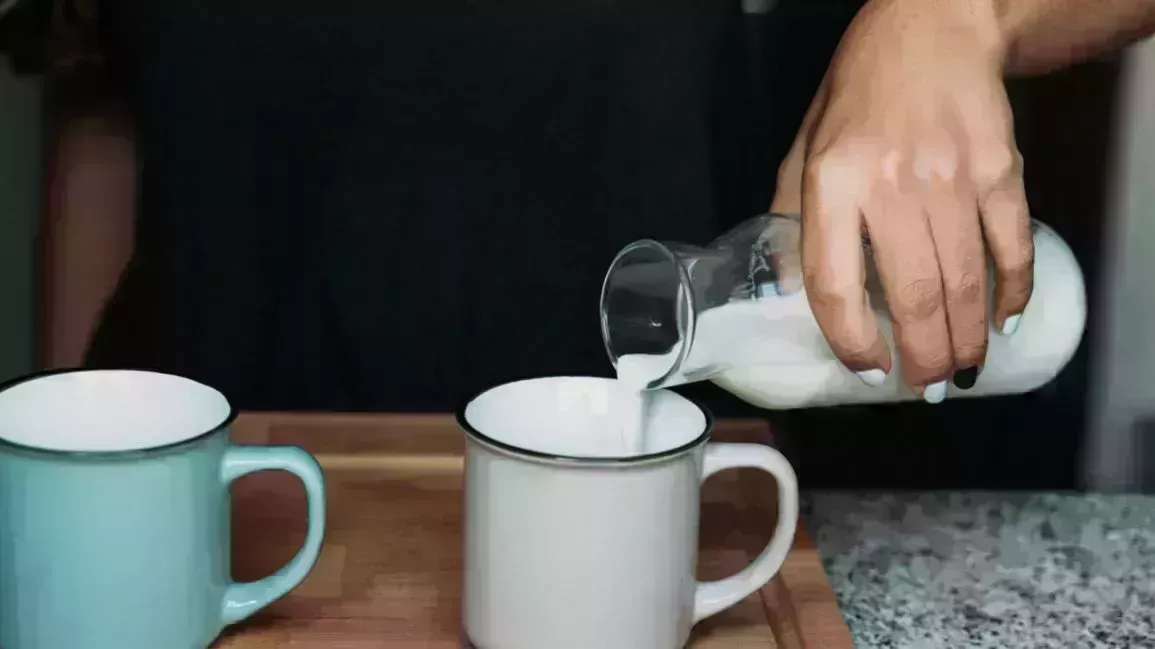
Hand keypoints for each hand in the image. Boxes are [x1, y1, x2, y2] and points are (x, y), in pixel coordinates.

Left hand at [771, 0, 1032, 401]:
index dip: (851, 340)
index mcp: (831, 183)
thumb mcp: (803, 148)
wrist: (932, 28)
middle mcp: (891, 185)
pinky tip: (1003, 322)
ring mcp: (953, 179)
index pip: (835, 284)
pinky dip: (1012, 291)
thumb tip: (786, 289)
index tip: (867, 368)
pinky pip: (1011, 246)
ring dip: (965, 339)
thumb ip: (791, 217)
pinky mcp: (1000, 170)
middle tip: (925, 386)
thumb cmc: (858, 93)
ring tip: (961, 371)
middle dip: (922, 356)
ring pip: (965, 282)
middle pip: (912, 295)